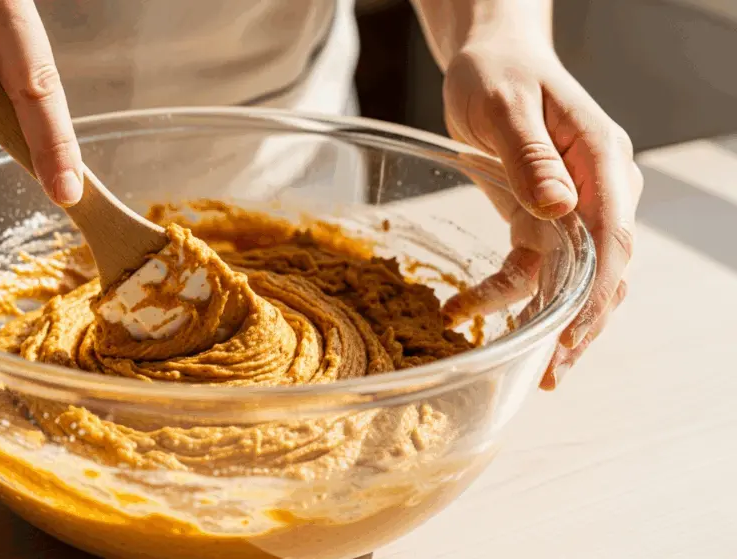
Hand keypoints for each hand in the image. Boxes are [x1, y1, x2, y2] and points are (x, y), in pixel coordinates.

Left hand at [440, 38, 641, 388]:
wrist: (491, 63)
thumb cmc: (499, 75)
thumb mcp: (506, 108)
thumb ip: (531, 157)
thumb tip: (560, 206)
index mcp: (601, 158)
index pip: (614, 234)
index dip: (598, 290)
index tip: (574, 331)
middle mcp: (599, 189)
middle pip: (603, 268)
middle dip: (581, 323)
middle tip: (552, 370)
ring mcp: (575, 208)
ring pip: (576, 279)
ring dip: (555, 324)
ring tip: (536, 370)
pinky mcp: (545, 219)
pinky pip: (538, 268)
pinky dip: (516, 297)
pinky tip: (480, 314)